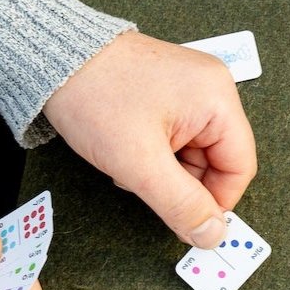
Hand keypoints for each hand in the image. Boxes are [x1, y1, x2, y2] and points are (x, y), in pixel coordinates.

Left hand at [43, 31, 257, 248]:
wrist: (49, 54)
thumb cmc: (92, 94)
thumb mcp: (139, 162)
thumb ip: (182, 204)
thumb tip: (213, 234)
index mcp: (219, 99)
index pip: (240, 167)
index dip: (217, 201)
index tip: (189, 219)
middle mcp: (213, 88)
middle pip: (218, 160)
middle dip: (182, 182)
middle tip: (146, 183)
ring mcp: (193, 87)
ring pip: (195, 151)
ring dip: (165, 169)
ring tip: (130, 160)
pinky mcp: (172, 89)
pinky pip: (180, 135)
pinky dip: (157, 152)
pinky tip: (130, 147)